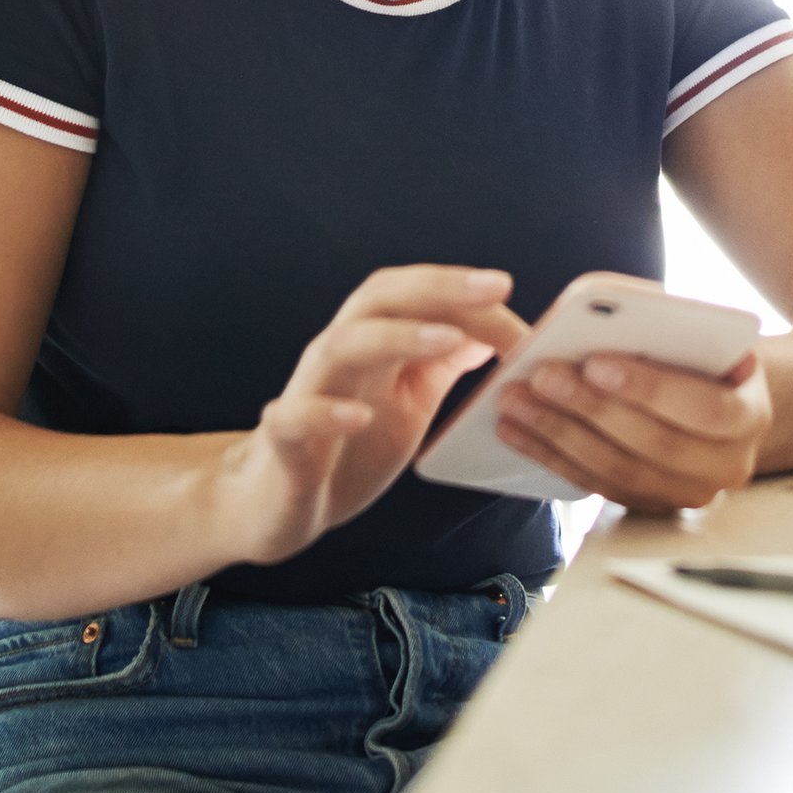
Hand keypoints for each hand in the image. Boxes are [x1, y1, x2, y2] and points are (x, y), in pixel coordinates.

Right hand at [218, 266, 532, 566]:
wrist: (278, 504)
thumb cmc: (348, 447)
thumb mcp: (409, 401)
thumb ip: (442, 364)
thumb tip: (492, 329)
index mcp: (374, 342)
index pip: (419, 296)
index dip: (467, 293)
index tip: (513, 295)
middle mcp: (339, 355)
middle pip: (381, 298)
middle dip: (439, 288)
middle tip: (495, 288)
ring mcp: (307, 393)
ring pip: (342, 344)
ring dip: (397, 336)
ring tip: (448, 339)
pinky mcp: (282, 441)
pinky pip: (295, 418)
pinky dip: (325, 413)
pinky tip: (361, 417)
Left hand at [495, 345, 772, 514]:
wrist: (721, 400)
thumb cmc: (704, 357)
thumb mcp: (704, 335)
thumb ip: (671, 329)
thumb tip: (607, 314)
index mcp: (749, 415)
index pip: (704, 408)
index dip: (649, 388)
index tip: (595, 361)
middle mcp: (726, 466)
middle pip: (654, 445)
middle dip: (591, 409)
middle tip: (542, 376)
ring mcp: (686, 494)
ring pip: (618, 471)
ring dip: (559, 434)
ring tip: (515, 400)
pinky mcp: (648, 505)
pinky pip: (595, 485)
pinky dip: (551, 456)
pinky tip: (515, 430)